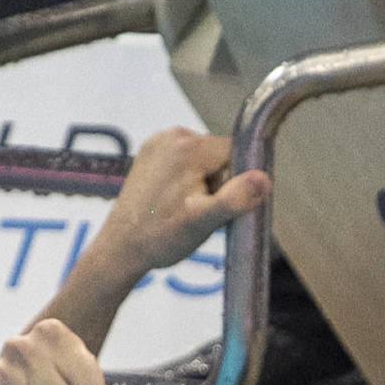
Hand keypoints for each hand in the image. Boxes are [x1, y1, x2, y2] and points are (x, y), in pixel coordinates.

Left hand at [87, 129, 269, 280]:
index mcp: (189, 148)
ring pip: (203, 159)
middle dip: (217, 182)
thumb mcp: (203, 222)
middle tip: (198, 210)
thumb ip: (235, 198)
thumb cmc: (160, 237)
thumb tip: (263, 179)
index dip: (235, 181)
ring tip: (183, 208)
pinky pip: (184, 161)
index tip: (217, 203)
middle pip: (219, 155)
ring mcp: (158, 142)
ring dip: (202, 182)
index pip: (236, 152)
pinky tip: (172, 201)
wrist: (121, 248)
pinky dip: (186, 179)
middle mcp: (172, 136)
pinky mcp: (150, 153)